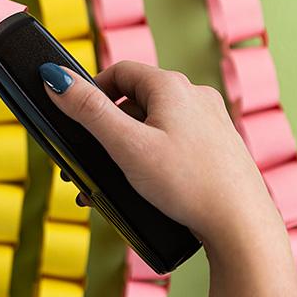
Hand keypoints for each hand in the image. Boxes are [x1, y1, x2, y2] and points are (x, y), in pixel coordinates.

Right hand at [38, 60, 277, 244]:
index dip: (92, 91)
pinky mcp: (218, 147)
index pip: (119, 71)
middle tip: (92, 158)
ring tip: (115, 181)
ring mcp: (210, 122)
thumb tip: (56, 77)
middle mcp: (195, 96)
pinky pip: (173, 143)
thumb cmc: (187, 183)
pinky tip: (145, 187)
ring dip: (127, 148)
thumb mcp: (126, 145)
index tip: (77, 118)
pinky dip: (151, 158)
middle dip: (107, 129)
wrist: (241, 225)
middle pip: (135, 99)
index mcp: (172, 86)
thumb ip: (88, 110)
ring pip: (154, 124)